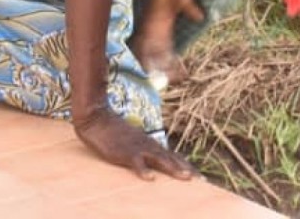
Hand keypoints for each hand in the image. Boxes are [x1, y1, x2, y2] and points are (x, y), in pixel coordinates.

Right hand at [73, 105, 196, 180]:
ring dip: (173, 168)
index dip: (186, 166)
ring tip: (185, 178)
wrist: (99, 119)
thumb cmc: (115, 132)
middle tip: (200, 180)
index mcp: (151, 144)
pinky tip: (150, 179)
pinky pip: (136, 162)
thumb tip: (155, 160)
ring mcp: (138, 148)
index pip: (174, 156)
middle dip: (186, 169)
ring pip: (159, 159)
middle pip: (172, 159)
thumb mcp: (134, 141)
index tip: (200, 178)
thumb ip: (145, 150)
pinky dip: (143, 170)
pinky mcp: (124, 152)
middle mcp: (149, 146)